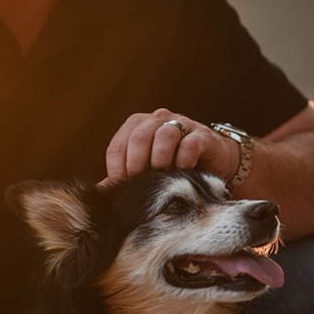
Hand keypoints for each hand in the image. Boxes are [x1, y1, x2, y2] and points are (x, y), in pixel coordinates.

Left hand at [101, 108, 239, 186]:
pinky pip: (190, 143)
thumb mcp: (147, 170)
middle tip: (141, 180)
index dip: (117, 169)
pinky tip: (184, 171)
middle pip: (139, 135)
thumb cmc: (174, 166)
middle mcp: (158, 120)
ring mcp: (182, 124)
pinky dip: (184, 159)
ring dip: (160, 158)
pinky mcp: (203, 136)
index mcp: (138, 126)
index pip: (118, 145)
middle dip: (136, 162)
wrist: (214, 163)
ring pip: (165, 134)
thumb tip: (99, 193)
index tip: (123, 186)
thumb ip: (124, 178)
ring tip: (163, 174)